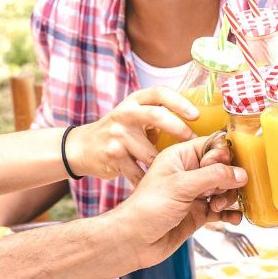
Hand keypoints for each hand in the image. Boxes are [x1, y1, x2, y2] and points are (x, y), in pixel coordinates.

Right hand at [67, 88, 197, 183]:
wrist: (81, 147)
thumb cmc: (118, 132)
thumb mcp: (133, 116)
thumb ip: (156, 115)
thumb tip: (194, 121)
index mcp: (134, 101)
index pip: (159, 93)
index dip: (180, 102)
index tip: (195, 115)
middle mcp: (124, 114)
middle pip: (157, 116)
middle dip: (179, 129)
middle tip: (192, 142)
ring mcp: (117, 135)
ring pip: (151, 153)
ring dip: (165, 166)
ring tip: (177, 171)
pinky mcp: (112, 156)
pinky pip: (139, 173)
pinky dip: (149, 181)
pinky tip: (157, 185)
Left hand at [111, 133, 243, 267]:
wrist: (135, 240)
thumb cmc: (148, 208)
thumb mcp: (182, 185)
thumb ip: (213, 176)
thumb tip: (240, 173)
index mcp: (181, 157)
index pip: (212, 145)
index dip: (224, 156)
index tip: (227, 168)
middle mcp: (189, 173)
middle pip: (224, 168)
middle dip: (228, 180)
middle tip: (218, 192)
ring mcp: (195, 194)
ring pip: (225, 189)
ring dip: (228, 198)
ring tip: (217, 207)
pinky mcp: (199, 213)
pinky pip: (223, 210)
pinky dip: (230, 213)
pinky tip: (233, 218)